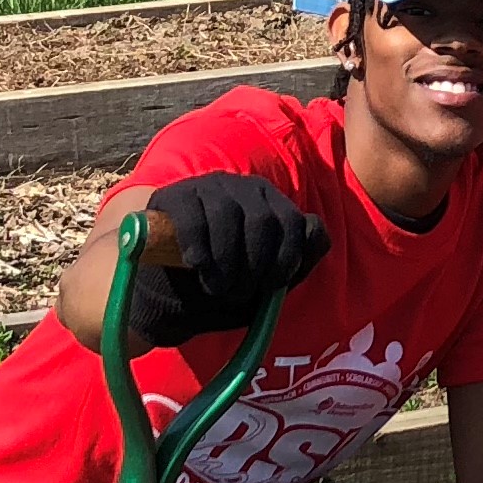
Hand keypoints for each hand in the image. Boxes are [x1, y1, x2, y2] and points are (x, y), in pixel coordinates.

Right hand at [136, 172, 328, 343]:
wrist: (169, 295)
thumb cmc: (224, 286)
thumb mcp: (263, 285)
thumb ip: (293, 265)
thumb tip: (313, 235)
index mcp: (276, 208)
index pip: (298, 224)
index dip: (289, 258)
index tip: (272, 287)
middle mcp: (247, 189)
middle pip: (266, 219)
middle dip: (255, 263)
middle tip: (240, 292)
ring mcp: (210, 187)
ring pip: (229, 214)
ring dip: (227, 258)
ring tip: (217, 286)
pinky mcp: (173, 196)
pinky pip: (193, 216)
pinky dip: (199, 244)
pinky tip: (197, 265)